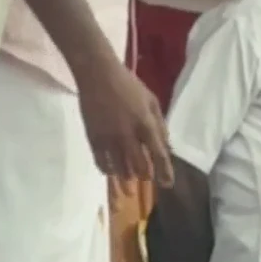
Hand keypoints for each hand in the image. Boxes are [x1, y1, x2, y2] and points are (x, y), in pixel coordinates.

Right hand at [77, 59, 172, 188]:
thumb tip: (165, 147)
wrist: (97, 75)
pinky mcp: (93, 137)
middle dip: (145, 176)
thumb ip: (160, 125)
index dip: (164, 172)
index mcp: (146, 124)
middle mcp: (128, 134)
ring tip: (129, 186)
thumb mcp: (152, 101)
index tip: (167, 184)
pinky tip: (111, 172)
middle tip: (146, 180)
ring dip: (125, 178)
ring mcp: (108, 137)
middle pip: (139, 165)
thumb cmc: (129, 85)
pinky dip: (107, 170)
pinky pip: (100, 161)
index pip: (158, 154)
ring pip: (119, 168)